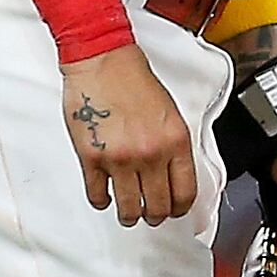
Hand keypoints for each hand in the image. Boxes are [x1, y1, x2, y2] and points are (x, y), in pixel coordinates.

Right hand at [61, 45, 196, 226]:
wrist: (104, 61)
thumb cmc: (134, 80)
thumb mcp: (171, 112)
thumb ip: (174, 146)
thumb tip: (175, 174)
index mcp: (175, 141)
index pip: (185, 192)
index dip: (180, 208)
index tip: (176, 210)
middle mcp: (149, 154)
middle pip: (158, 207)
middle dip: (156, 215)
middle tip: (152, 214)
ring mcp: (119, 159)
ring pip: (129, 209)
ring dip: (130, 215)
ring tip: (130, 213)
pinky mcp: (92, 159)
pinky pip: (98, 196)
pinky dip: (103, 201)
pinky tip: (106, 197)